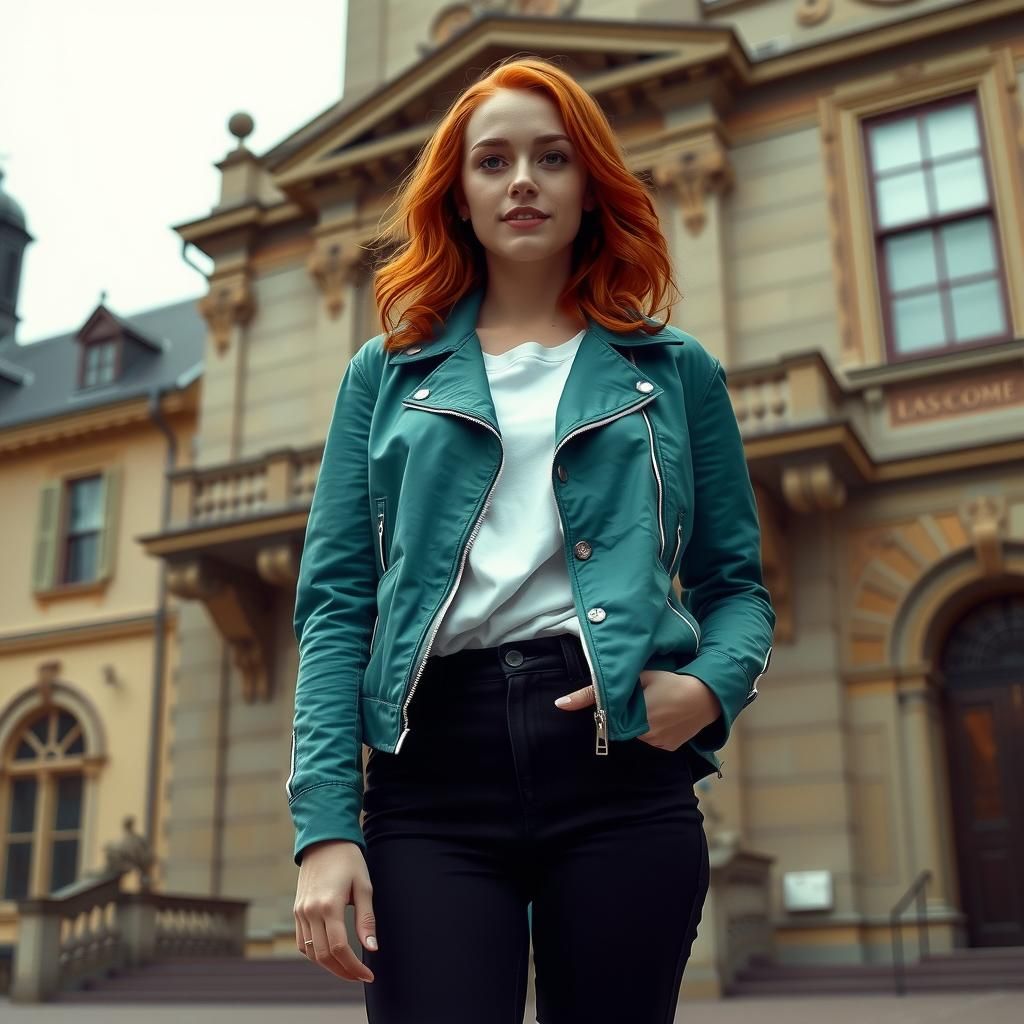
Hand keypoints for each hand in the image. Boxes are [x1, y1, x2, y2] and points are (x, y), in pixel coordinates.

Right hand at [294, 840, 376, 982]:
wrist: (324, 839)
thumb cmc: (348, 860)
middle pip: (324, 956)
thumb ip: (366, 919)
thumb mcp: (364, 886)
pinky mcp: (297, 910)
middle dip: (343, 971)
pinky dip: (315, 954)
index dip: (354, 967)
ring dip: (329, 966)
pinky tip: (330, 955)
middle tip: (361, 976)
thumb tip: (372, 949)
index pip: (339, 948)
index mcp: (329, 905)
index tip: (369, 974)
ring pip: (311, 953)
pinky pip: (302, 942)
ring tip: (348, 969)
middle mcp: (310, 911)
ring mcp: (301, 912)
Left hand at [554, 670, 720, 750]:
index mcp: (634, 721)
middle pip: (622, 730)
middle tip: (641, 699)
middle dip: (626, 716)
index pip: (608, 724)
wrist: (707, 695)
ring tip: (654, 705)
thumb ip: (594, 691)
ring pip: (636, 735)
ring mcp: (658, 746)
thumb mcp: (634, 678)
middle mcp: (645, 738)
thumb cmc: (670, 680)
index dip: (610, 712)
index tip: (620, 700)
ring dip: (639, 723)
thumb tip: (560, 704)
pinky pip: (652, 741)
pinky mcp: (668, 749)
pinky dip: (653, 729)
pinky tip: (663, 715)